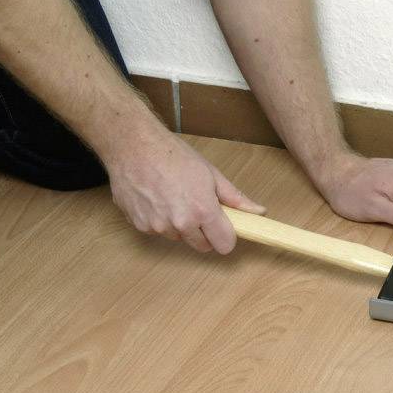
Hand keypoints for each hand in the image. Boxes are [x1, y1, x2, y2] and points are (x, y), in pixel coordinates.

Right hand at [105, 128, 264, 252]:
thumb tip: (258, 211)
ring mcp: (158, 227)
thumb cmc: (172, 155)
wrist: (133, 146)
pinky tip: (157, 199)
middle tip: (198, 209)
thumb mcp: (210, 173)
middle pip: (202, 246)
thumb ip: (234, 197)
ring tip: (174, 198)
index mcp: (202, 210)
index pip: (224, 245)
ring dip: (180, 225)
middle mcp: (180, 223)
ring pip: (179, 237)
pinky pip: (158, 231)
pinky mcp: (141, 226)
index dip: (226, 237)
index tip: (224, 228)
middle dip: (204, 233)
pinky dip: (160, 221)